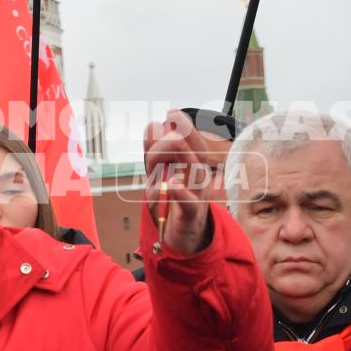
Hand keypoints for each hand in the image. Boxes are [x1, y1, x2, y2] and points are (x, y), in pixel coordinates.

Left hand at [143, 109, 214, 255]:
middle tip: (169, 125)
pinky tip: (173, 183)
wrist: (184, 238)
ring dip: (184, 156)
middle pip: (195, 154)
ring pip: (195, 174)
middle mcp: (198, 178)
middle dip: (182, 136)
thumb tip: (152, 124)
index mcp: (191, 166)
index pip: (192, 143)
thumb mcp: (159, 175)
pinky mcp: (191, 216)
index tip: (171, 112)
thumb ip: (154, 152)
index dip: (184, 126)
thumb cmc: (173, 202)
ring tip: (174, 140)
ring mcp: (197, 196)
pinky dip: (181, 193)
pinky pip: (189, 203)